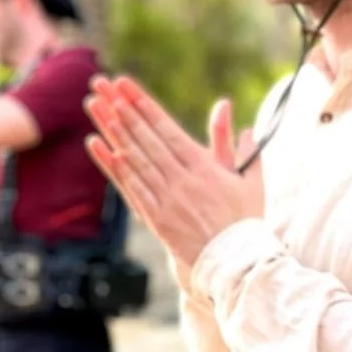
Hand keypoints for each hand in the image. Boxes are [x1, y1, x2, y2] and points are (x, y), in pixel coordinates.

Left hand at [84, 77, 263, 270]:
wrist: (236, 264)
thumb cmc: (245, 220)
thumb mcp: (250, 180)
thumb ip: (241, 147)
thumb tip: (236, 118)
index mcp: (204, 168)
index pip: (168, 130)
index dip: (146, 107)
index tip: (128, 87)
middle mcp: (182, 181)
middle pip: (147, 140)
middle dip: (125, 111)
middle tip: (106, 88)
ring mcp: (167, 200)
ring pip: (137, 161)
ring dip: (117, 134)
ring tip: (101, 111)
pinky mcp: (157, 219)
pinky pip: (134, 190)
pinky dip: (119, 170)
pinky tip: (106, 151)